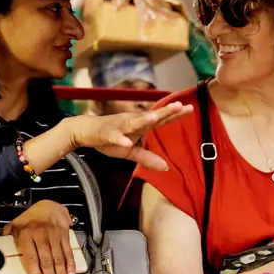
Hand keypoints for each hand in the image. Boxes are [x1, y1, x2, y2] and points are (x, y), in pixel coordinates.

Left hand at [4, 200, 74, 273]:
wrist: (49, 204)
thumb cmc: (32, 216)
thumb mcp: (16, 223)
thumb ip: (8, 236)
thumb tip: (1, 245)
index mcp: (27, 233)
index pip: (31, 257)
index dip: (35, 272)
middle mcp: (41, 234)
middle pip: (47, 260)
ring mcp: (54, 234)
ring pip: (59, 258)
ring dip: (60, 273)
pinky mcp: (64, 235)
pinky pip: (68, 252)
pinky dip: (70, 264)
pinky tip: (70, 273)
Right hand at [62, 102, 192, 169]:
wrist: (84, 131)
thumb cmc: (108, 139)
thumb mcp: (129, 152)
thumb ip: (147, 158)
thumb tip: (166, 167)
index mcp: (139, 126)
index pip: (160, 120)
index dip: (174, 115)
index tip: (190, 108)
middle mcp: (131, 122)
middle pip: (151, 117)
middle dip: (165, 111)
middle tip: (179, 105)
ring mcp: (119, 127)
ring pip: (133, 122)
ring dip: (144, 119)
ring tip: (156, 117)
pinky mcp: (106, 133)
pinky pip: (114, 137)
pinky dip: (119, 139)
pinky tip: (125, 142)